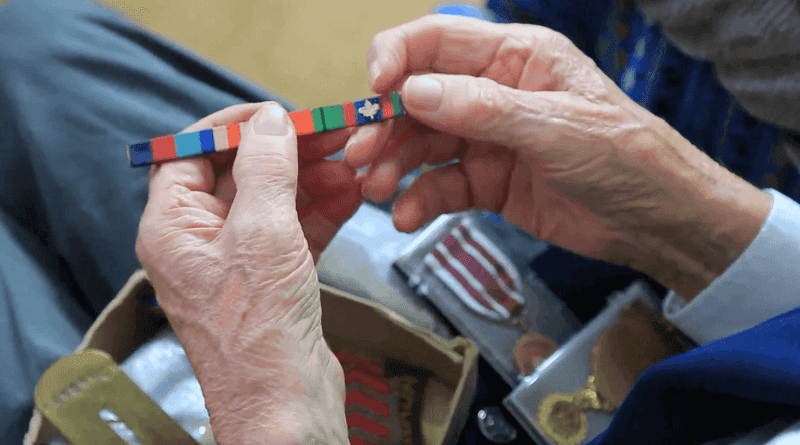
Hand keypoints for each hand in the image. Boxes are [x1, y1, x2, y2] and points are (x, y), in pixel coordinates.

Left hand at [136, 102, 357, 444]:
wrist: (287, 405)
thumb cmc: (260, 333)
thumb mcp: (262, 234)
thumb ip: (266, 169)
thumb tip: (270, 120)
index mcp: (173, 229)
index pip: (190, 155)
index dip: (232, 128)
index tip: (275, 112)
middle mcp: (200, 243)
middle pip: (239, 175)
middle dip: (287, 153)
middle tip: (331, 134)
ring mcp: (238, 264)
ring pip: (274, 201)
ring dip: (312, 180)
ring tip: (352, 163)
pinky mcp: (273, 281)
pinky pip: (295, 230)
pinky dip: (322, 210)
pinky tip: (352, 194)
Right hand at [347, 15, 771, 298]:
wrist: (655, 221)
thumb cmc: (625, 156)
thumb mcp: (556, 126)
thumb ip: (483, 108)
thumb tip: (413, 91)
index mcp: (516, 57)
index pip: (438, 41)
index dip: (397, 57)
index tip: (373, 89)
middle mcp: (493, 93)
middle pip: (419, 97)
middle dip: (386, 123)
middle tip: (362, 153)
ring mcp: (487, 140)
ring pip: (422, 144)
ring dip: (394, 164)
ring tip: (376, 188)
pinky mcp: (487, 183)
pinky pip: (440, 186)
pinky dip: (418, 199)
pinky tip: (405, 215)